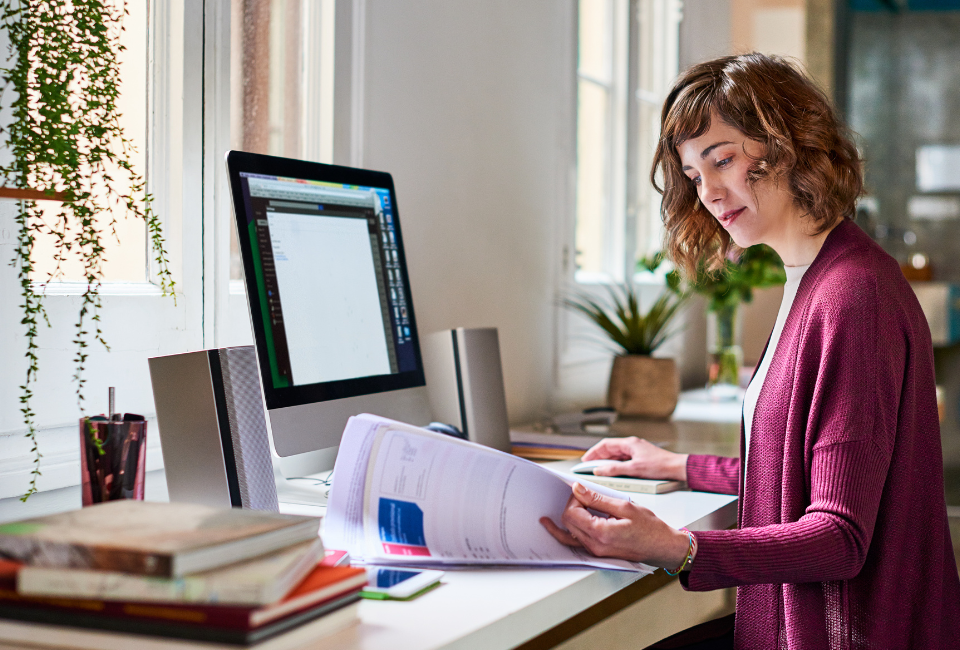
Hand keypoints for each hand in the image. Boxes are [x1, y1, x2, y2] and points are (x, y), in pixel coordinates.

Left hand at [539, 483, 689, 566]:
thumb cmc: (651, 529)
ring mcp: (596, 552)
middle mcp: (595, 546)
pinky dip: (567, 534)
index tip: (582, 490)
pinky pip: (576, 544)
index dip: (574, 498)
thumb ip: (598, 498)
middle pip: (568, 523)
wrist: (663, 548)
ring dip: (564, 520)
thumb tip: (578, 489)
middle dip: (571, 506)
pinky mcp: (599, 553)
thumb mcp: (624, 507)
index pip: (572, 513)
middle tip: (581, 496)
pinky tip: (559, 528)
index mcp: (601, 533)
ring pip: (569, 535)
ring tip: (548, 517)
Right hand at [581, 436, 687, 480]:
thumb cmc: (660, 466)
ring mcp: (637, 451)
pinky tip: (614, 472)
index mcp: (630, 443)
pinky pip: (624, 459)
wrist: (677, 468)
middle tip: (589, 466)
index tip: (585, 460)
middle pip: (610, 449)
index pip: (606, 445)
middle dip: (598, 457)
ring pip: (617, 455)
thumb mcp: (634, 469)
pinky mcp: (641, 458)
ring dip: (607, 461)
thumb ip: (615, 469)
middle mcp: (632, 445)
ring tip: (599, 470)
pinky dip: (616, 464)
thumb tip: (600, 470)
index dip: (593, 452)